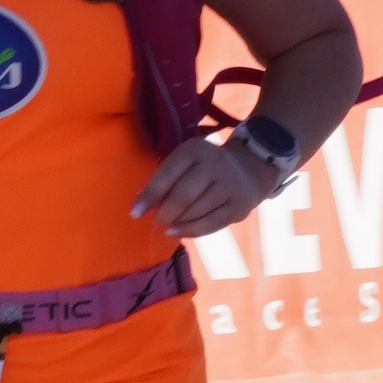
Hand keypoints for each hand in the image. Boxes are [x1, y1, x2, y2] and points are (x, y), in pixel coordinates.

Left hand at [132, 131, 271, 237]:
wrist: (248, 168)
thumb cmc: (203, 167)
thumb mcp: (185, 161)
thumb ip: (164, 178)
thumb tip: (139, 205)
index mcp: (194, 149)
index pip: (168, 173)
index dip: (150, 195)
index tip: (134, 213)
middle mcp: (214, 164)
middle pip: (183, 195)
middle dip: (165, 212)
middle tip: (157, 220)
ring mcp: (229, 185)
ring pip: (197, 211)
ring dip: (178, 222)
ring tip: (168, 225)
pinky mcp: (238, 205)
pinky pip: (212, 223)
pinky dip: (191, 231)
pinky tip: (177, 232)